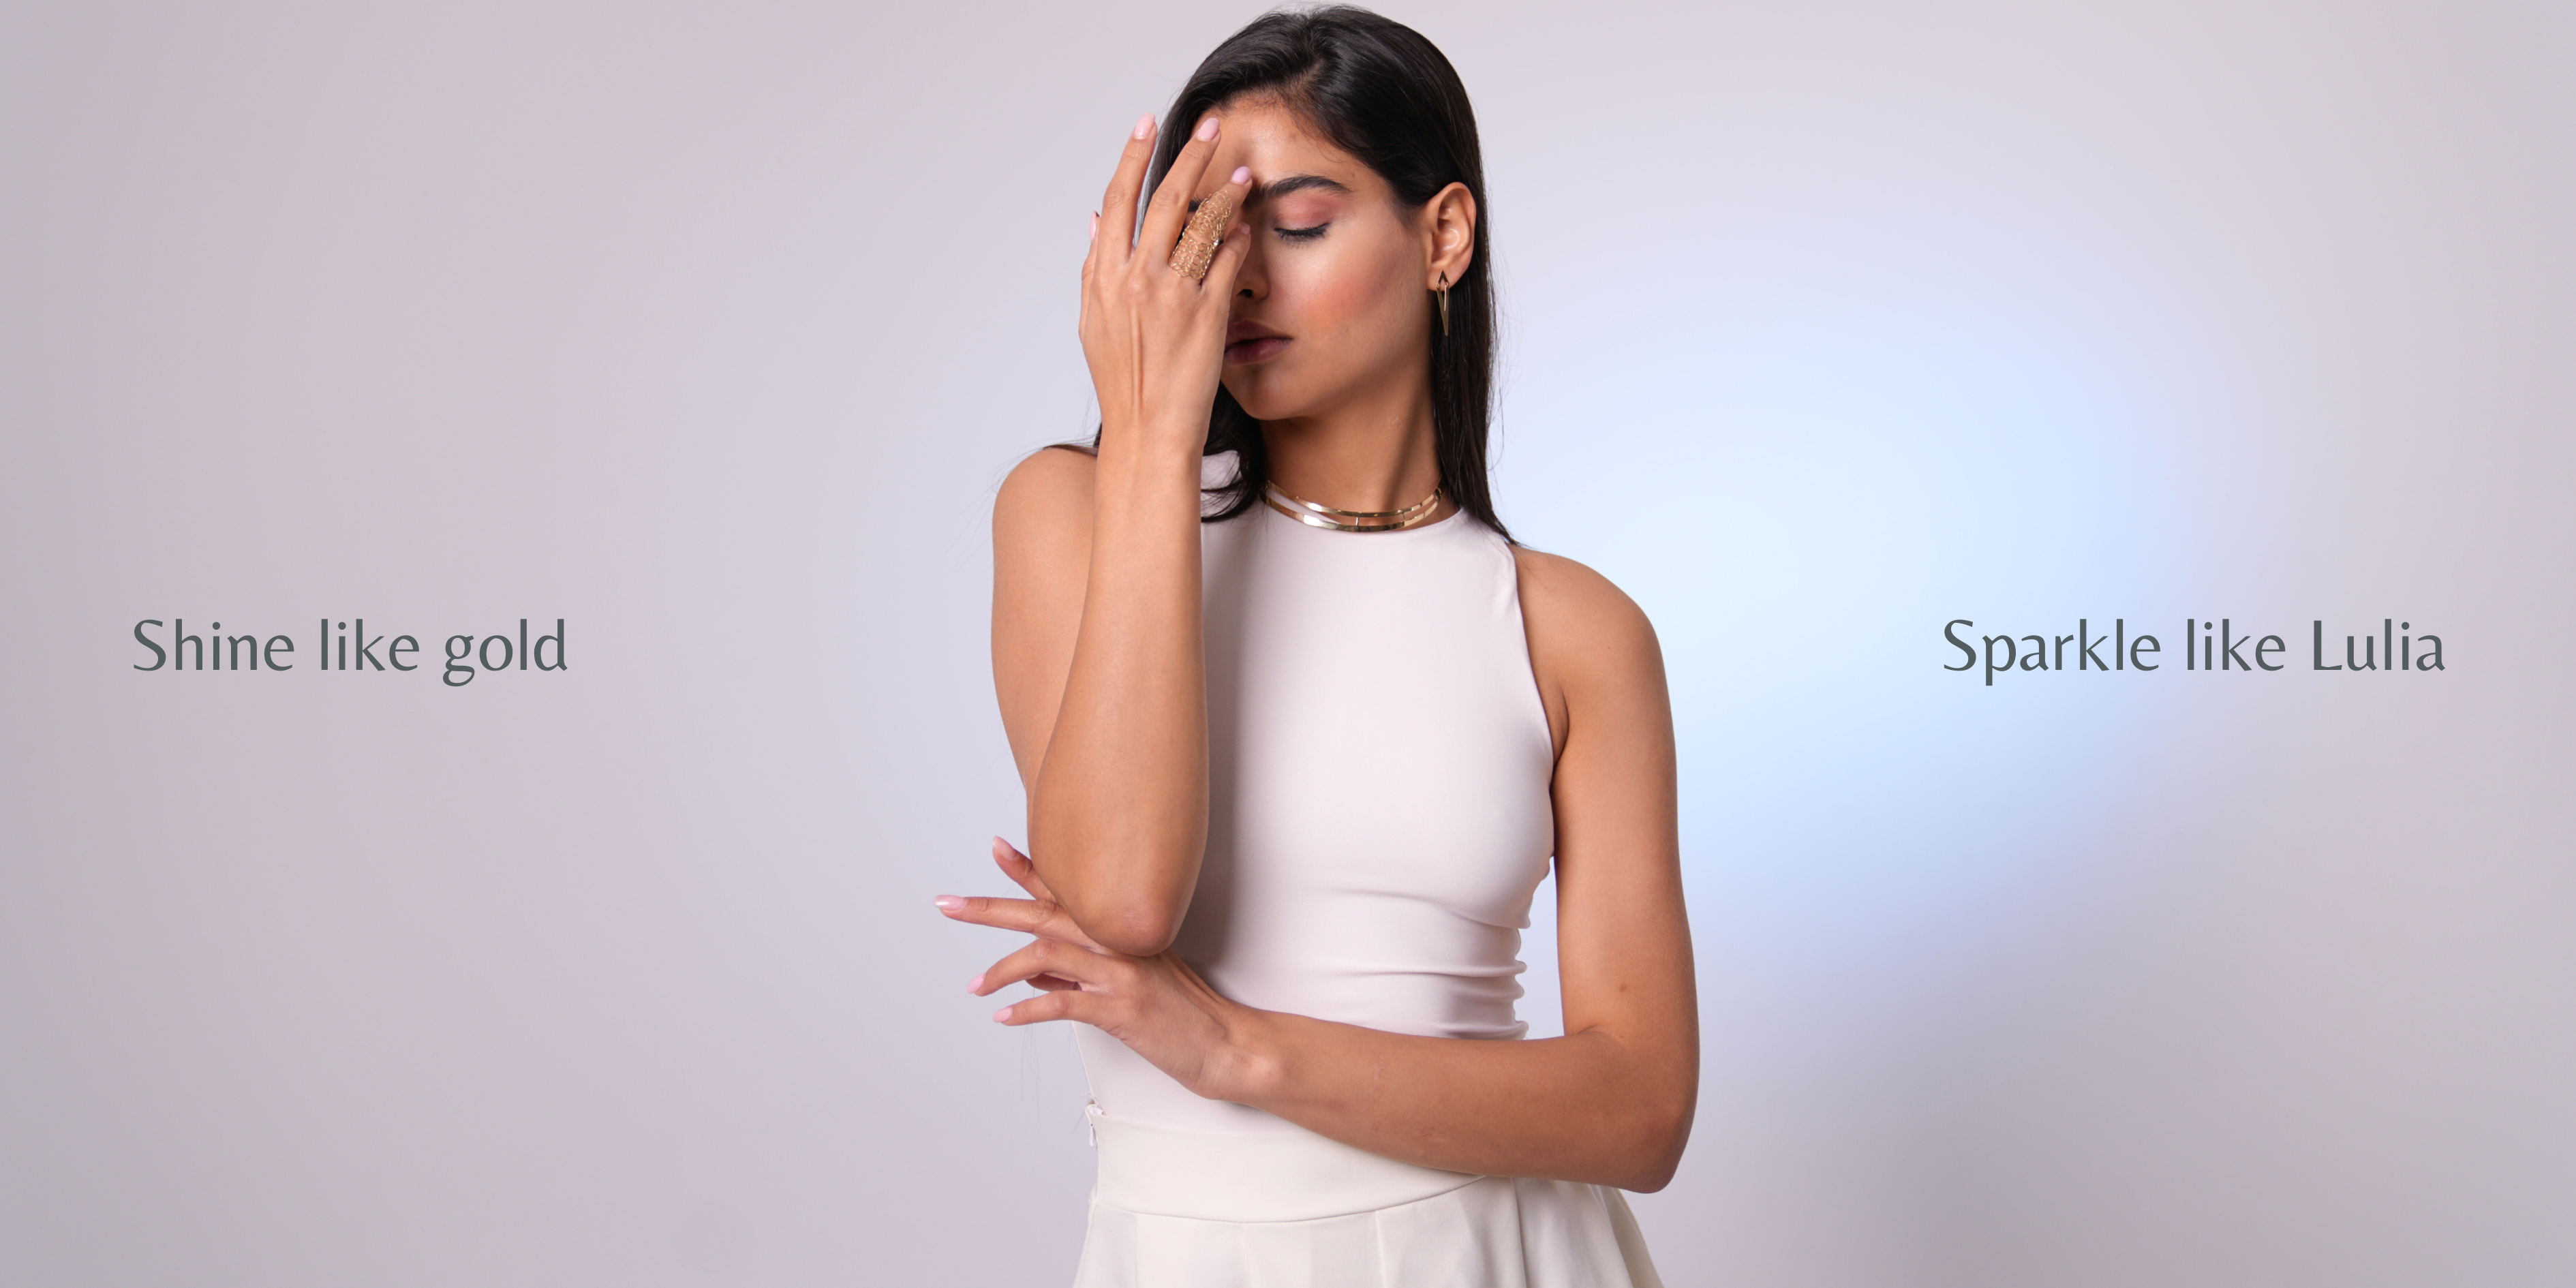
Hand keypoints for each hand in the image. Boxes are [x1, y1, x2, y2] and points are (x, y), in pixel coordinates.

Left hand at [936, 838, 1263, 1102]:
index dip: (1027, 869)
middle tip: (948, 904)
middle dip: (989, 908)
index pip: (1064, 891)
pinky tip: (1004, 1018)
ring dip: (1000, 971)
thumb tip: (1030, 974)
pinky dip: (1026, 1011)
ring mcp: (1120, 973)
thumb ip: (1077, 973)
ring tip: (974, 987)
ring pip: (1045, 956)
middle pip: (1041, 914)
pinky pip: (1061, 1003)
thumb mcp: (1129, 984)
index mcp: (1119, 931)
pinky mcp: (1121, 1009)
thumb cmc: (1179, 1015)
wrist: (1225, 1044)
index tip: (995, 847)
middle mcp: (1117, 943)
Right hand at [1080, 113, 1253, 454]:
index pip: (1117, 200)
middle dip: (1189, 155)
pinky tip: (1248, 226)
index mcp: (1102, 277)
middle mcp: (1135, 279)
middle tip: (1212, 124)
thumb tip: (1095, 220)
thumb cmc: (1122, 382)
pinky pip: (1227, 262)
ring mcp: (1172, 294)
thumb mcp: (1093, 321)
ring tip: (1242, 169)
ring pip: (1201, 224)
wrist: (1147, 432)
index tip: (1145, 126)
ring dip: (1224, 190)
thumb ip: (1096, 267)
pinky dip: (1237, 240)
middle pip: (1164, 199)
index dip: (1132, 158)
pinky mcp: (1206, 314)